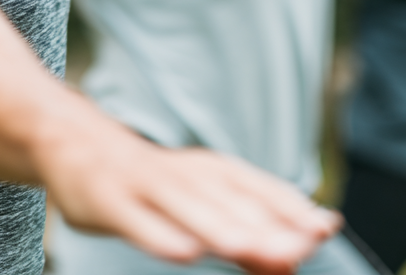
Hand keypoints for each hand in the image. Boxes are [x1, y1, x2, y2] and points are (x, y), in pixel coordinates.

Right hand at [39, 112, 339, 274]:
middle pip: (230, 202)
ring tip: (255, 248)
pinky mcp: (112, 202)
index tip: (328, 225)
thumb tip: (292, 263)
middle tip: (304, 245)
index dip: (292, 207)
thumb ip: (242, 232)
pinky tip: (185, 250)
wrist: (77, 143)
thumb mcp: (197, 200)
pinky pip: (140, 222)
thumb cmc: (149, 181)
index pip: (258, 188)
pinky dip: (163, 235)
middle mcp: (183, 174)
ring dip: (223, 228)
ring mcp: (146, 186)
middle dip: (268, 225)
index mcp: (209, 171)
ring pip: (189, 209)